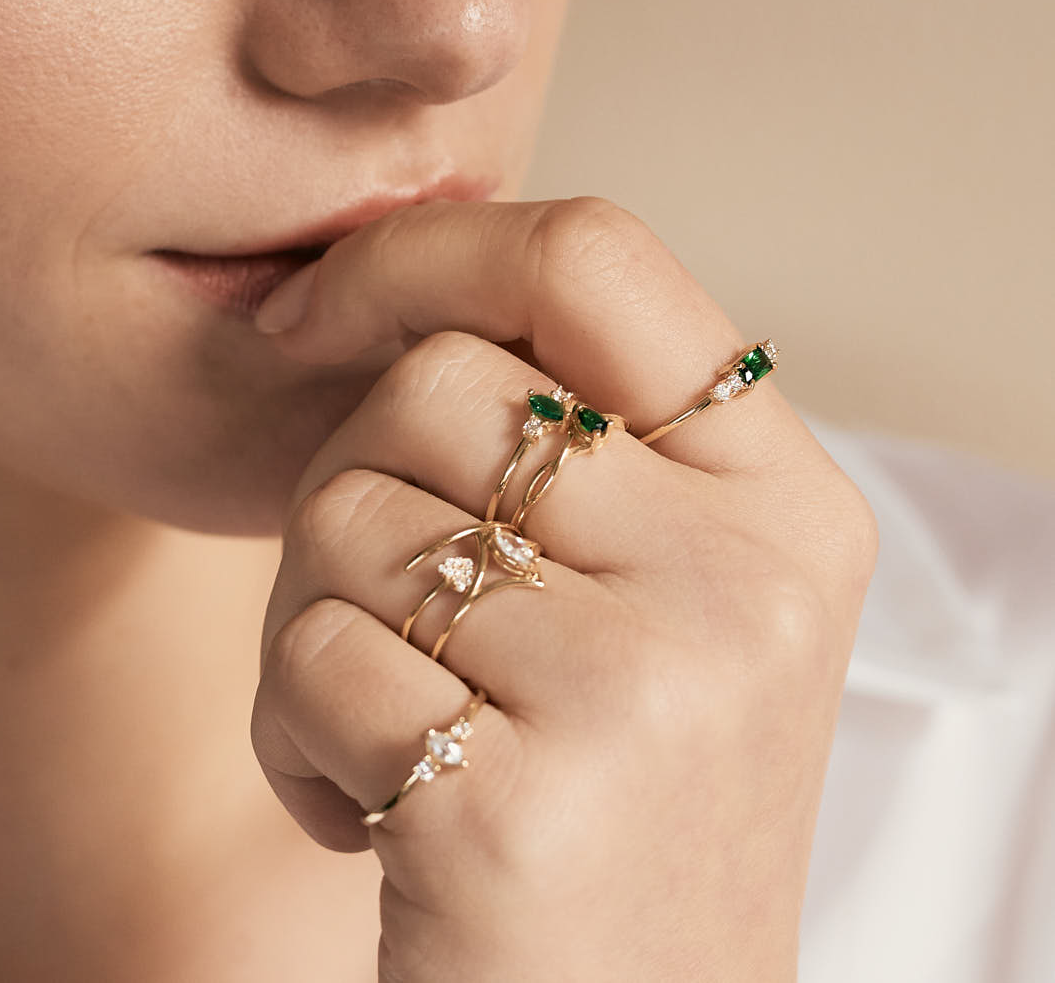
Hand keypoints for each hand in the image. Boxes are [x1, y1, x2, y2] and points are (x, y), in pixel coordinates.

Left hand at [249, 197, 876, 982]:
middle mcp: (742, 582)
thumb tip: (370, 278)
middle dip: (349, 488)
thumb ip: (572, 434)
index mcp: (782, 502)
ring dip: (314, 628)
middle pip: (428, 384)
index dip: (420, 253)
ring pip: (343, 516)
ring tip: (406, 732)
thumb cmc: (605, 803)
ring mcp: (642, 694)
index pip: (591, 254)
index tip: (310, 315)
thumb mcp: (658, 594)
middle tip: (397, 622)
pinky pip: (304, 658)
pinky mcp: (513, 807)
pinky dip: (292, 738)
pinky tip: (376, 822)